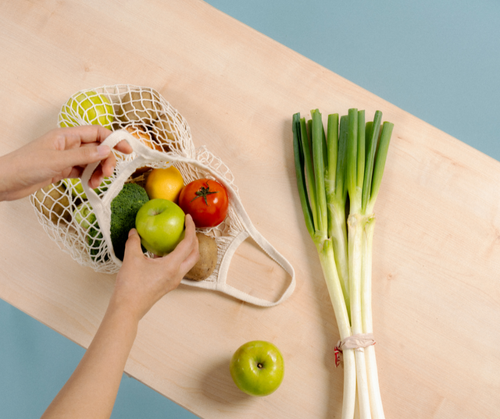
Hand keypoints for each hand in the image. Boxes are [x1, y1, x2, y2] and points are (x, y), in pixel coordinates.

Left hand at [0, 126, 132, 200]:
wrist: (5, 181)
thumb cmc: (25, 166)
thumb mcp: (57, 161)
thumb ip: (83, 155)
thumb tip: (107, 150)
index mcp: (66, 135)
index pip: (97, 133)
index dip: (114, 140)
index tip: (127, 150)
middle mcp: (68, 144)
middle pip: (97, 148)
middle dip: (106, 160)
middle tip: (107, 174)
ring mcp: (65, 157)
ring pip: (91, 161)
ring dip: (98, 171)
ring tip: (96, 183)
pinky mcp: (62, 170)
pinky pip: (83, 171)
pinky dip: (89, 178)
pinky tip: (90, 185)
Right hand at [110, 214, 198, 321]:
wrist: (128, 309)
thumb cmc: (130, 286)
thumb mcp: (131, 259)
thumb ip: (134, 242)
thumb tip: (134, 232)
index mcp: (173, 265)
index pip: (188, 243)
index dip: (190, 228)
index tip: (188, 218)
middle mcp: (178, 274)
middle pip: (194, 254)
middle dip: (194, 239)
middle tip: (187, 228)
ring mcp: (174, 281)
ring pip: (188, 262)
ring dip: (187, 249)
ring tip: (177, 238)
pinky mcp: (168, 285)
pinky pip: (178, 268)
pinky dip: (176, 258)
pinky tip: (161, 254)